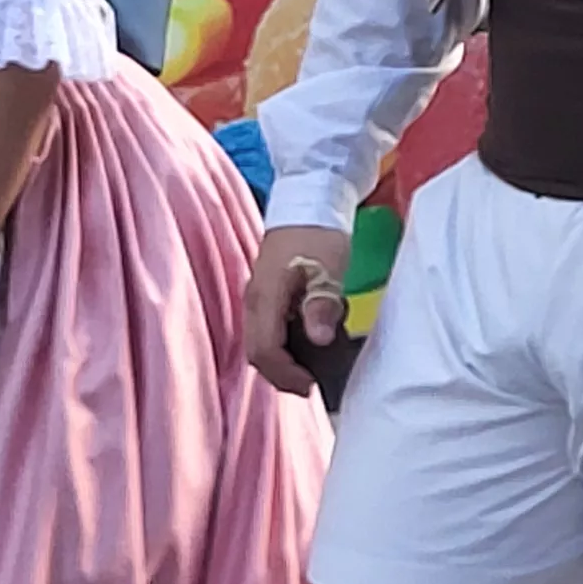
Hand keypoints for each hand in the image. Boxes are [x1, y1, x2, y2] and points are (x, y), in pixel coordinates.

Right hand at [240, 226, 354, 395]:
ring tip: (311, 369)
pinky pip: (268, 330)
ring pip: (261, 343)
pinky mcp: (267, 294)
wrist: (309, 199)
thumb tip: (318, 341)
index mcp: (265, 297)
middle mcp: (254, 301)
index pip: (263, 351)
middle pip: (257, 353)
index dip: (285, 374)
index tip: (311, 384)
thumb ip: (321, 303)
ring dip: (283, 362)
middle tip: (311, 384)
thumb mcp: (328, 267)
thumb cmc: (319, 232)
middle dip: (282, 375)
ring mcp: (258, 298)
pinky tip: (308, 343)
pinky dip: (284, 345)